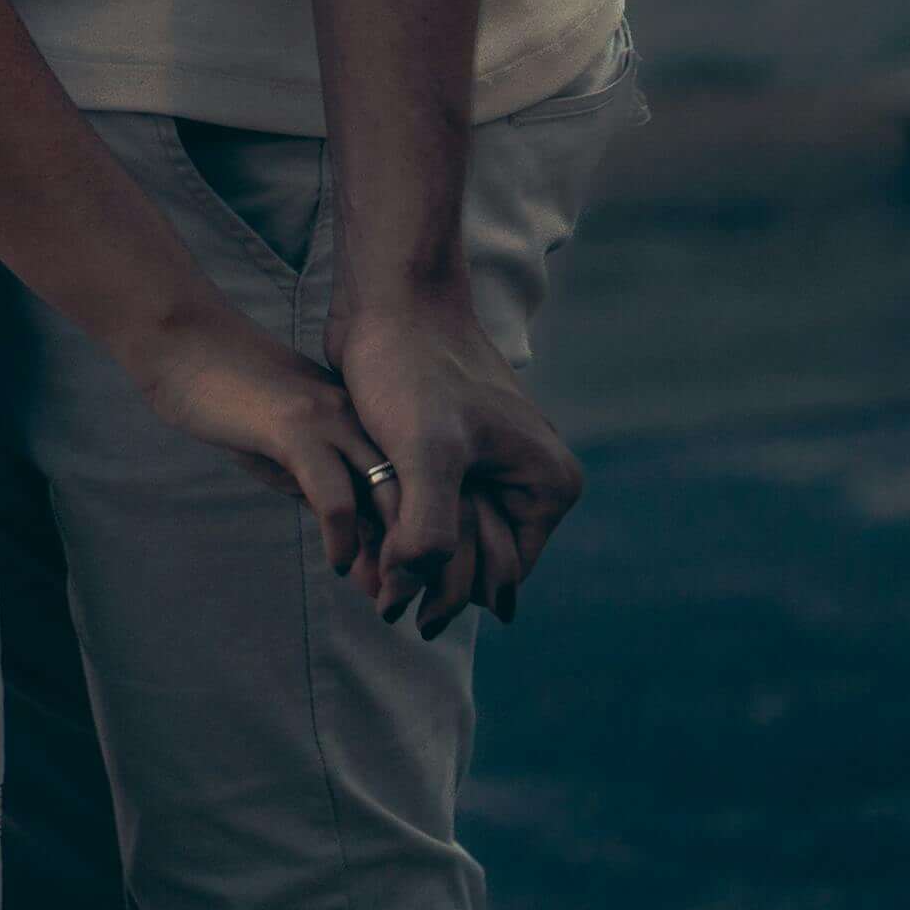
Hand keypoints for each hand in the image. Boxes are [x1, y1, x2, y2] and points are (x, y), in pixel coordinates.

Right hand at [116, 302, 396, 583]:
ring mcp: (333, 420)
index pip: (414, 481)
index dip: (417, 536)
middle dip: (415, 554)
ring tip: (380, 594)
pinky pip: (337, 497)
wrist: (185, 344)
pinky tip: (338, 565)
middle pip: (415, 492)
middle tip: (403, 600)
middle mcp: (363, 415)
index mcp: (366, 417)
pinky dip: (343, 541)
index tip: (406, 581)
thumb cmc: (230, 396)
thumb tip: (350, 540)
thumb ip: (323, 481)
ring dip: (389, 558)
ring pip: (388, 497)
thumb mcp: (290, 444)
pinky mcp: (297, 430)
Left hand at [330, 281, 583, 635]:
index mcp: (548, 485)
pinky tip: (360, 536)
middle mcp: (530, 478)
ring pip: (450, 534)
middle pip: (476, 559)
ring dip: (410, 553)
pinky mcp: (456, 450)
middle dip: (426, 579)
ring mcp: (494, 464)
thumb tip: (413, 590)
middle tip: (373, 599)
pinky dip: (401, 522)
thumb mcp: (427, 453)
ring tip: (361, 572)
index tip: (387, 609)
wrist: (387, 299)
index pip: (499, 575)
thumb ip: (431, 528)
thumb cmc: (412, 365)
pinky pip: (432, 505)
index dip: (444, 596)